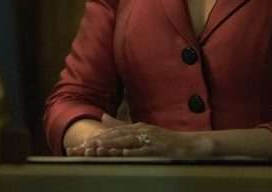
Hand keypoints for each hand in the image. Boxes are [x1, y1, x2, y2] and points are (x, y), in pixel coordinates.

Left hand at [67, 115, 211, 157]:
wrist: (190, 144)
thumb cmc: (166, 141)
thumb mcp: (143, 132)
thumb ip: (123, 125)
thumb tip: (103, 118)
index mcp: (137, 127)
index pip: (113, 133)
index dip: (96, 138)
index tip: (81, 145)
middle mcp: (141, 130)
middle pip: (116, 136)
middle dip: (98, 142)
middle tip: (82, 148)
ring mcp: (150, 139)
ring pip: (127, 141)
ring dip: (111, 145)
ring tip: (96, 150)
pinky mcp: (159, 148)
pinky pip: (144, 150)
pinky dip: (133, 151)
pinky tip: (123, 153)